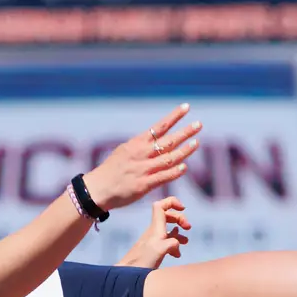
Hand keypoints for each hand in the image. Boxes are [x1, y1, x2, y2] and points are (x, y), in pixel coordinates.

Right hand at [82, 104, 200, 212]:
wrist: (97, 189)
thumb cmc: (111, 171)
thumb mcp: (123, 152)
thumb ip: (140, 147)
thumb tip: (154, 141)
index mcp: (136, 144)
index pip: (159, 126)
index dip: (174, 116)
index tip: (186, 107)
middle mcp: (141, 154)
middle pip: (168, 140)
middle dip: (185, 132)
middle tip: (199, 124)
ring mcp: (144, 169)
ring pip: (169, 158)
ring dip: (184, 150)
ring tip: (196, 143)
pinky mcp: (144, 185)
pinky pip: (163, 177)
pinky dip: (175, 172)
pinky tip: (185, 167)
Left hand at [119, 197, 189, 269]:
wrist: (127, 274)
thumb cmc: (142, 261)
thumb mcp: (160, 250)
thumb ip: (172, 243)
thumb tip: (178, 244)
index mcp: (156, 227)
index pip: (161, 205)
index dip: (172, 202)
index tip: (183, 208)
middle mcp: (154, 231)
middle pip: (167, 215)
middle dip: (180, 218)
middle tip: (188, 228)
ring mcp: (154, 241)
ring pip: (168, 229)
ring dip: (178, 232)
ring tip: (186, 241)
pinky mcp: (153, 251)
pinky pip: (166, 242)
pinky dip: (174, 244)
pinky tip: (176, 254)